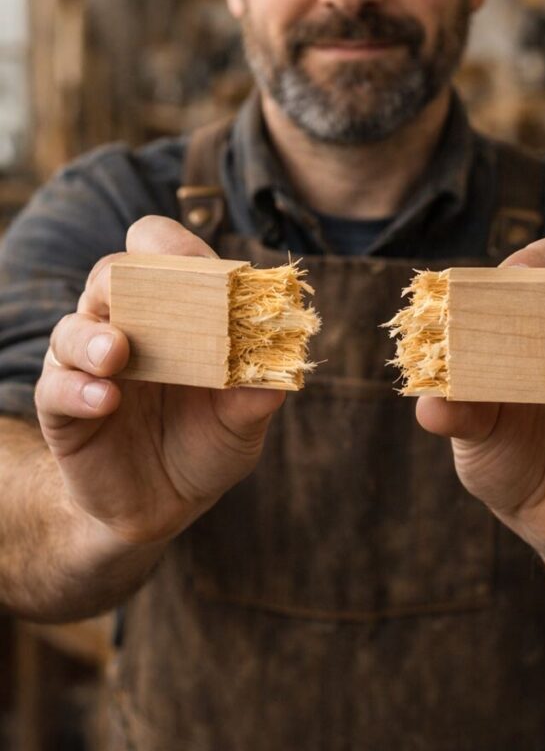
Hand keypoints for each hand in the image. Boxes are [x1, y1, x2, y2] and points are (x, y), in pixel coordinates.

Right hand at [35, 216, 284, 546]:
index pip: (165, 256)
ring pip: (74, 328)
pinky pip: (56, 387)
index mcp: (175, 312)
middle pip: (113, 276)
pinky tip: (106, 401)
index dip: (175, 248)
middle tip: (151, 293)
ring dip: (95, 336)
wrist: (169, 506)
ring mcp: (91, 364)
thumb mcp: (242, 423)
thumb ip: (254, 397)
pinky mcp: (64, 407)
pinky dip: (79, 389)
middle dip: (131, 277)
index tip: (190, 258)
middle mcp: (127, 326)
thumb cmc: (209, 444)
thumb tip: (278, 372)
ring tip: (117, 354)